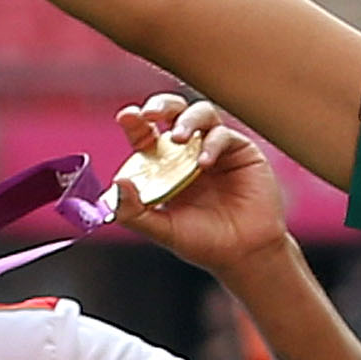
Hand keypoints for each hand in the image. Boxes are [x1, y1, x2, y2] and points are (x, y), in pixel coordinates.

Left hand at [109, 96, 288, 273]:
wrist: (244, 254)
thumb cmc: (204, 243)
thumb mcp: (162, 230)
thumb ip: (134, 212)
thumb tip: (116, 184)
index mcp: (164, 165)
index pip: (146, 134)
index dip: (135, 121)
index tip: (126, 117)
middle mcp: (188, 152)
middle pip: (173, 112)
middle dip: (161, 105)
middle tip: (150, 113)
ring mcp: (215, 148)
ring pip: (201, 113)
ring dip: (187, 120)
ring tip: (178, 138)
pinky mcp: (241, 151)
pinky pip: (223, 135)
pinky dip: (212, 143)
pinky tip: (204, 163)